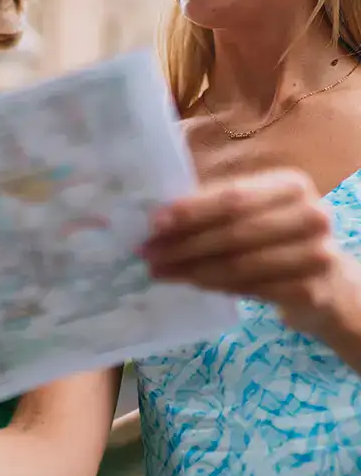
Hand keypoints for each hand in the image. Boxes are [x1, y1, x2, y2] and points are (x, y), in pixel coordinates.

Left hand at [141, 168, 347, 320]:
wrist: (328, 282)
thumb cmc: (278, 237)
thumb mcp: (256, 211)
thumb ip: (215, 207)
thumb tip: (158, 218)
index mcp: (291, 185)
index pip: (233, 197)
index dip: (191, 210)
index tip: (154, 223)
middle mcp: (311, 215)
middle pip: (233, 232)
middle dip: (183, 243)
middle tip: (147, 252)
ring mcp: (316, 255)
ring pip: (237, 264)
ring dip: (190, 269)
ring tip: (158, 270)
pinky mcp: (310, 290)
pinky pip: (248, 289)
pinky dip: (213, 286)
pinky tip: (189, 282)